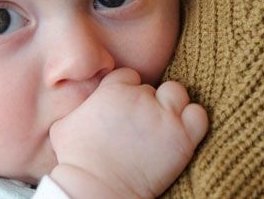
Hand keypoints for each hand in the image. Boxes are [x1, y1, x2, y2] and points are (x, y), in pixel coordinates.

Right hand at [49, 68, 207, 197]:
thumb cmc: (76, 160)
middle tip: (139, 126)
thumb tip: (83, 100)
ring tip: (162, 126)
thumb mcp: (64, 124)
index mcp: (113, 89)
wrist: (97, 189)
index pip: (129, 76)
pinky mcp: (182, 137)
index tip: (123, 110)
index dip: (126, 92)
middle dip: (146, 104)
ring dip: (171, 106)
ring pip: (177, 93)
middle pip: (151, 88)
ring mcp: (163, 116)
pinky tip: (180, 134)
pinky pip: (199, 115)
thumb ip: (79, 105)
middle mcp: (140, 97)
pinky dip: (193, 121)